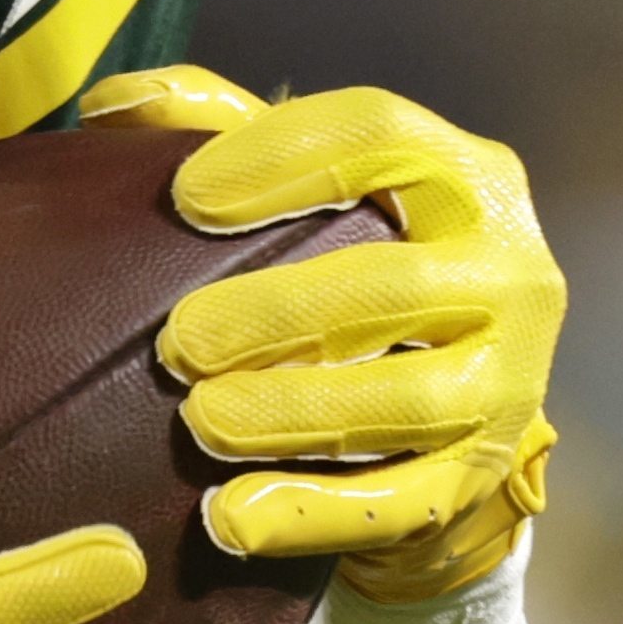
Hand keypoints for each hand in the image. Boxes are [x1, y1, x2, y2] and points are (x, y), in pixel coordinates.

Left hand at [93, 74, 562, 601]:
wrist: (443, 416)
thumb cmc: (353, 276)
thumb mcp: (305, 192)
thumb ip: (222, 134)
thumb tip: (112, 106)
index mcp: (465, 176)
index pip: (379, 134)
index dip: (279, 156)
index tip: (185, 198)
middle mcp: (508, 269)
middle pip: (389, 281)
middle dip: (274, 313)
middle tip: (176, 342)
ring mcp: (510, 379)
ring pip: (407, 398)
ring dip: (294, 412)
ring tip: (200, 421)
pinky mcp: (480, 475)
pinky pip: (402, 502)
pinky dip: (313, 514)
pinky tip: (231, 517)